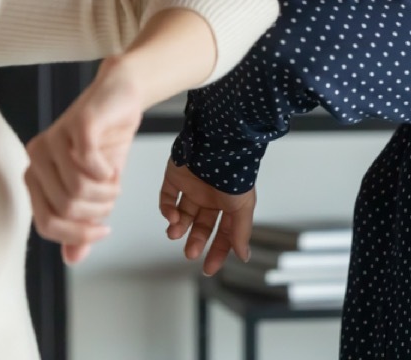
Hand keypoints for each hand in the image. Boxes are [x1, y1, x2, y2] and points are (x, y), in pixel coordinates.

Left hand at [25, 57, 143, 264]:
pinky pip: (89, 164)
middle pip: (66, 209)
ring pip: (78, 190)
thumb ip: (82, 222)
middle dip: (98, 212)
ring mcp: (54, 138)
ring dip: (106, 194)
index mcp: (35, 175)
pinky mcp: (76, 124)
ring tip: (114, 182)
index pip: (46, 224)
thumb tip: (72, 259)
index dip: (78, 234)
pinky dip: (107, 173)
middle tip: (112, 197)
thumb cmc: (107, 142)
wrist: (122, 98)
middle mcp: (37, 156)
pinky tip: (112, 168)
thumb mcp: (96, 191)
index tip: (104, 229)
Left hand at [159, 159, 255, 274]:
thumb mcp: (243, 206)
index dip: (217, 251)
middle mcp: (210, 196)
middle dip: (195, 241)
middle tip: (190, 253)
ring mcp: (192, 186)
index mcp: (229, 203)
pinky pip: (167, 197)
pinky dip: (167, 210)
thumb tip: (243, 256)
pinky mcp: (175, 177)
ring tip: (176, 233)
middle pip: (201, 226)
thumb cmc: (234, 172)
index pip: (223, 233)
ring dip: (178, 227)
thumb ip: (240, 232)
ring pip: (182, 214)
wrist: (216, 143)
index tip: (209, 268)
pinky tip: (172, 216)